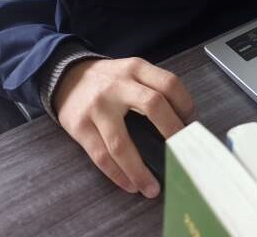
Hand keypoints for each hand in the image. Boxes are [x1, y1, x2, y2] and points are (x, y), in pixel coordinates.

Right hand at [53, 56, 194, 198]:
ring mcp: (97, 107)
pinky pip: (101, 156)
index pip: (169, 83)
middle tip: (181, 154)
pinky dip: (117, 174)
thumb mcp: (131, 72)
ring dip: (139, 170)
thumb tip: (181, 125)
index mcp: (135, 69)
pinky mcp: (80, 126)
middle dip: (171, 133)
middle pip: (153, 105)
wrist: (66, 77)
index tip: (190, 126)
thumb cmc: (108, 80)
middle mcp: (117, 85)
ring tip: (151, 188)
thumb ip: (153, 89)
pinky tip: (129, 185)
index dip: (185, 105)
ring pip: (121, 143)